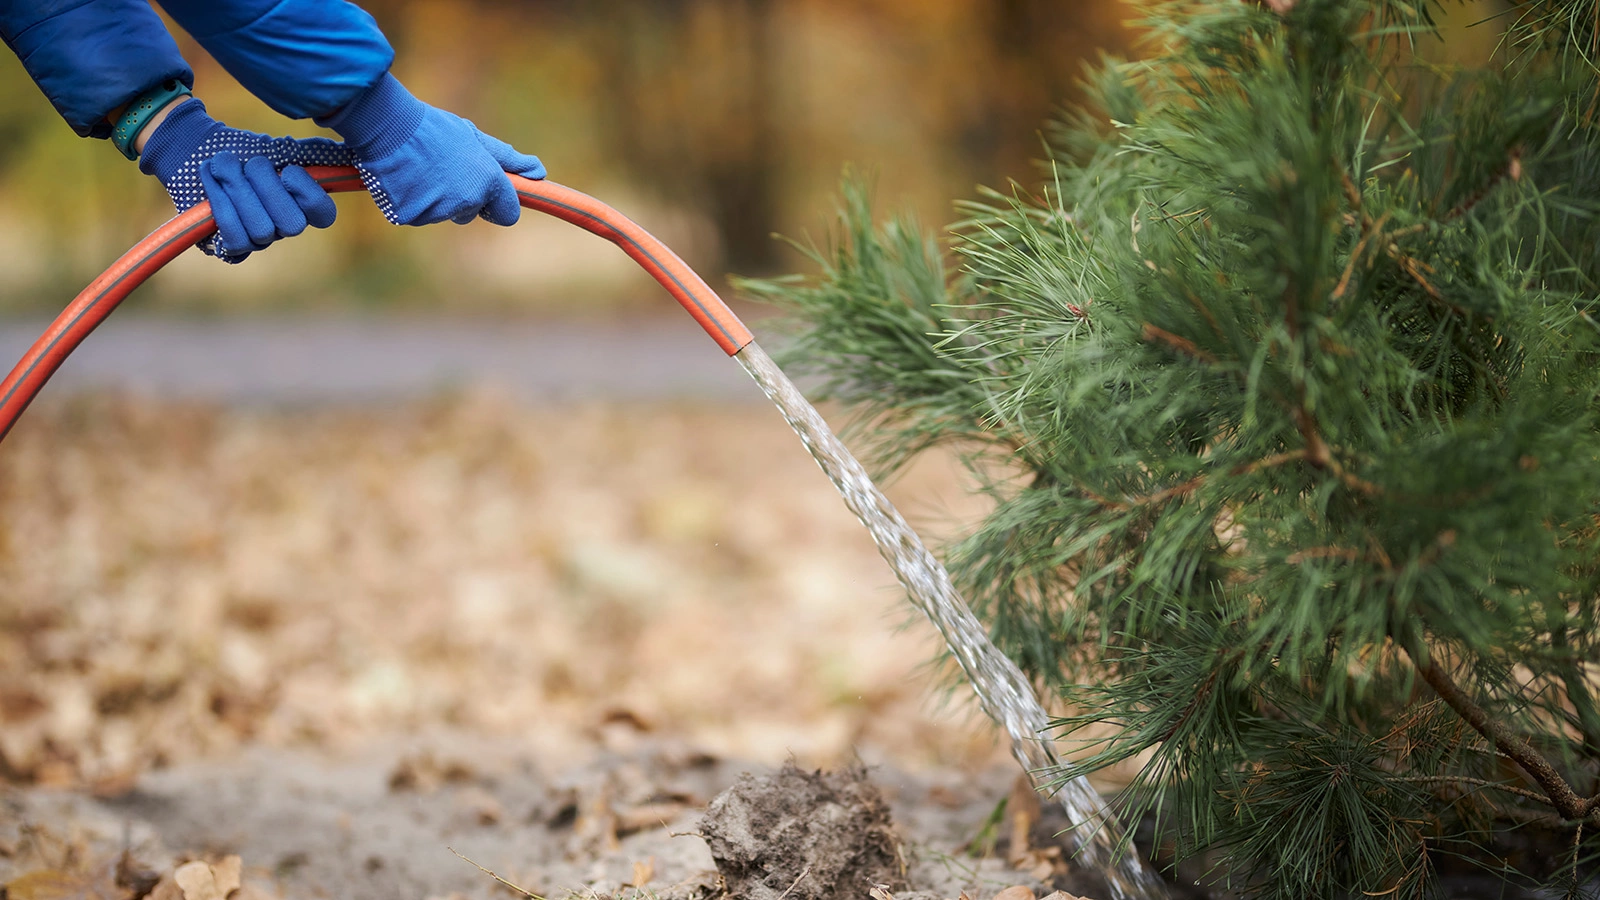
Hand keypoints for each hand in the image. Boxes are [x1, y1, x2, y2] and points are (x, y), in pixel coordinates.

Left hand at [139, 98, 352, 262]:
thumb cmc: (243, 150)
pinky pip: (235, 236)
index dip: (306, 193)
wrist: (194, 148)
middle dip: (265, 186)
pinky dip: (220, 203)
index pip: (324, 215)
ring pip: (260, 229)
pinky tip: (212, 182)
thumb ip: (322, 156)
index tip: (289, 170)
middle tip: (250, 164)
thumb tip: (358, 156)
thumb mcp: (284, 150)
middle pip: (291, 224)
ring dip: (237, 189)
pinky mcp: (228, 246)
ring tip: (223, 167)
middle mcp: (284, 228)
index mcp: (303, 206)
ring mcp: (258, 241)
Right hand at [317, 73, 545, 226]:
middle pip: (470, 214)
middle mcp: (466, 200)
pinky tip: (404, 178)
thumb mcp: (475, 138)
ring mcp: (438, 211)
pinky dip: (411, 202)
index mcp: (488, 181)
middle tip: (441, 168)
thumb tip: (539, 172)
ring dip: (434, 198)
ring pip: (443, 214)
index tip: (486, 192)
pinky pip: (417, 216)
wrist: (387, 124)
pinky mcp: (411, 217)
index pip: (508, 214)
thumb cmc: (434, 128)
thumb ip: (508, 160)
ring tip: (420, 168)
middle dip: (461, 199)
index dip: (497, 203)